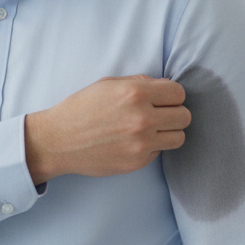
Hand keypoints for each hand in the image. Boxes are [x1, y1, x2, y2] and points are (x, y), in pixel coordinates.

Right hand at [24, 75, 189, 183]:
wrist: (59, 140)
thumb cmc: (82, 109)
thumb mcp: (109, 84)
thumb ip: (140, 83)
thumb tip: (166, 87)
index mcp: (135, 93)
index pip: (179, 93)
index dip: (172, 95)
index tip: (163, 99)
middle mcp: (142, 118)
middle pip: (184, 116)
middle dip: (174, 113)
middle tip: (159, 114)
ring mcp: (141, 143)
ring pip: (179, 137)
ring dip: (169, 132)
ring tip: (152, 129)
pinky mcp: (137, 162)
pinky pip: (160, 151)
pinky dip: (153, 146)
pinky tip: (134, 141)